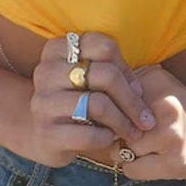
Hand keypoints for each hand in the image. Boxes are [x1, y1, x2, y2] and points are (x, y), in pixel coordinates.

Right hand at [13, 32, 157, 167]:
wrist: (40, 133)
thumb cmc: (74, 99)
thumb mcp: (87, 77)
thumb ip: (111, 71)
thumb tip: (139, 90)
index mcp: (58, 49)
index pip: (104, 47)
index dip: (126, 69)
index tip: (138, 89)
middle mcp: (46, 71)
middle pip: (106, 75)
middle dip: (132, 100)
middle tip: (146, 119)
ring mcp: (43, 102)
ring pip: (98, 104)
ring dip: (123, 121)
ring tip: (133, 131)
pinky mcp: (45, 133)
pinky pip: (88, 135)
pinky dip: (106, 138)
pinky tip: (110, 139)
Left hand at [107, 64, 185, 180]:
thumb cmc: (177, 103)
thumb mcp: (156, 80)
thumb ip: (129, 82)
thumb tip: (96, 93)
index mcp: (157, 82)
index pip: (112, 97)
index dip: (104, 106)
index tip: (102, 110)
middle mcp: (164, 108)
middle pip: (114, 124)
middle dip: (111, 129)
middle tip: (115, 130)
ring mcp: (169, 137)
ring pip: (121, 148)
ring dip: (121, 148)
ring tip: (130, 143)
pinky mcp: (173, 163)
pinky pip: (131, 168)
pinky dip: (130, 164)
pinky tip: (141, 157)